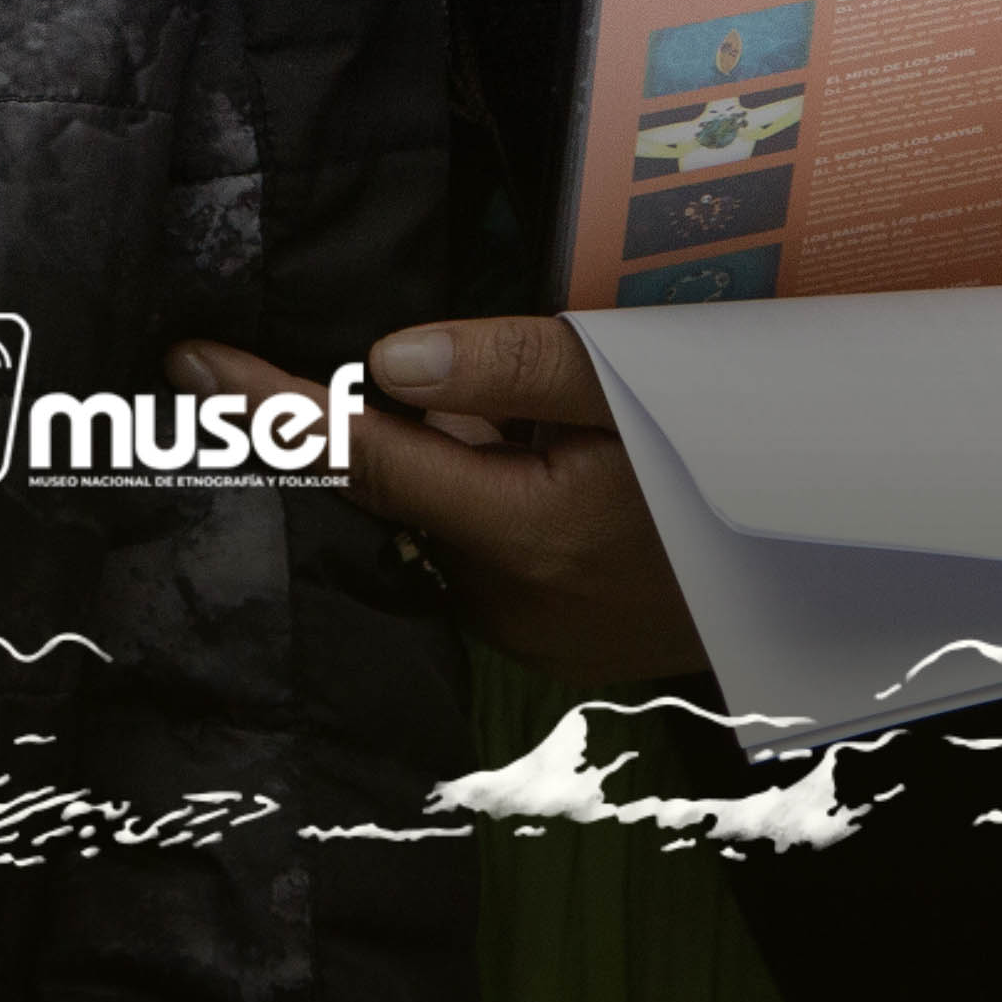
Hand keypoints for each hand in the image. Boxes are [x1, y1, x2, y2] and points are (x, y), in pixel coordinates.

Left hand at [180, 316, 706, 686]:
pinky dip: (480, 502)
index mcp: (524, 533)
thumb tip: (385, 359)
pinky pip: (472, 553)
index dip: (271, 411)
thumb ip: (510, 368)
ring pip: (436, 520)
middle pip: (398, 488)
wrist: (812, 571)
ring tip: (551, 433)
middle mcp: (503, 601)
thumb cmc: (730, 460)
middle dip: (393, 422)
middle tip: (478, 386)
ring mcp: (520, 634)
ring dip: (451, 463)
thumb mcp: (635, 384)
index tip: (189, 363)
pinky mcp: (537, 642)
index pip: (363, 460)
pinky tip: (551, 474)